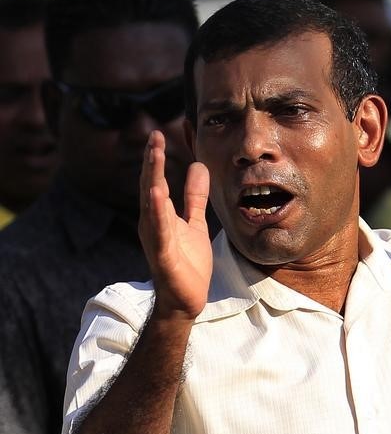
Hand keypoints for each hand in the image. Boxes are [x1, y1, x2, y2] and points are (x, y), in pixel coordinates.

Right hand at [138, 130, 211, 318]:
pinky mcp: (164, 255)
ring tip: (154, 156)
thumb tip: (197, 166)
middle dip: (152, 162)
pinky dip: (158, 212)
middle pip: (150, 187)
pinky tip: (157, 195)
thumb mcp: (195, 222)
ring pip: (152, 205)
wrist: (187, 299)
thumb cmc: (187, 262)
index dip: (156, 159)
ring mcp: (156, 239)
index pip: (156, 181)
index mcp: (159, 215)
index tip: (159, 134)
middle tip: (154, 136)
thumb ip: (194, 196)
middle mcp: (152, 224)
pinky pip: (160, 231)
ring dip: (153, 179)